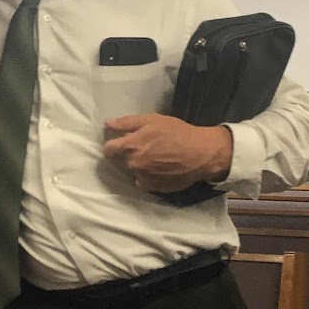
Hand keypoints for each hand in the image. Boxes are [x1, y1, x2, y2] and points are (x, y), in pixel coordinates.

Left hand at [103, 114, 232, 191]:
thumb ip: (127, 122)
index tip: (120, 142)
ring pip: (130, 172)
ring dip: (135, 166)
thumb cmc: (177, 133)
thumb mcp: (152, 120)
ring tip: (151, 158)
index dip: (112, 145)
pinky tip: (157, 169)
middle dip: (124, 154)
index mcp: (131, 146)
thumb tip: (107, 124)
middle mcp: (133, 164)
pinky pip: (141, 182)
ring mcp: (142, 178)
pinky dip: (145, 176)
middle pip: (117, 161)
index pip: (107, 150)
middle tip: (140, 148)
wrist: (201, 154)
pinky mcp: (152, 188)